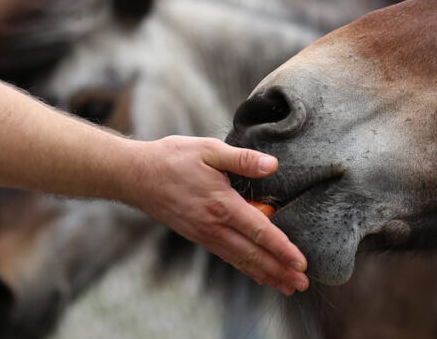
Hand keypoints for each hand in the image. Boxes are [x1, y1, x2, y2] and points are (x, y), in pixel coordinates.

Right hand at [121, 136, 308, 294]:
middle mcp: (213, 226)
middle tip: (302, 284)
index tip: (300, 262)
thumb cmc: (172, 158)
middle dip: (280, 270)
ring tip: (287, 286)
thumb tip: (273, 165)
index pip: (259, 231)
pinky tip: (258, 273)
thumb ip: (243, 159)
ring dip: (266, 274)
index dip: (282, 248)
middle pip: (253, 254)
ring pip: (241, 260)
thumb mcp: (209, 149)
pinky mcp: (198, 235)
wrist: (134, 175)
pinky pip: (228, 256)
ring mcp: (204, 234)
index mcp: (221, 205)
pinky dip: (246, 268)